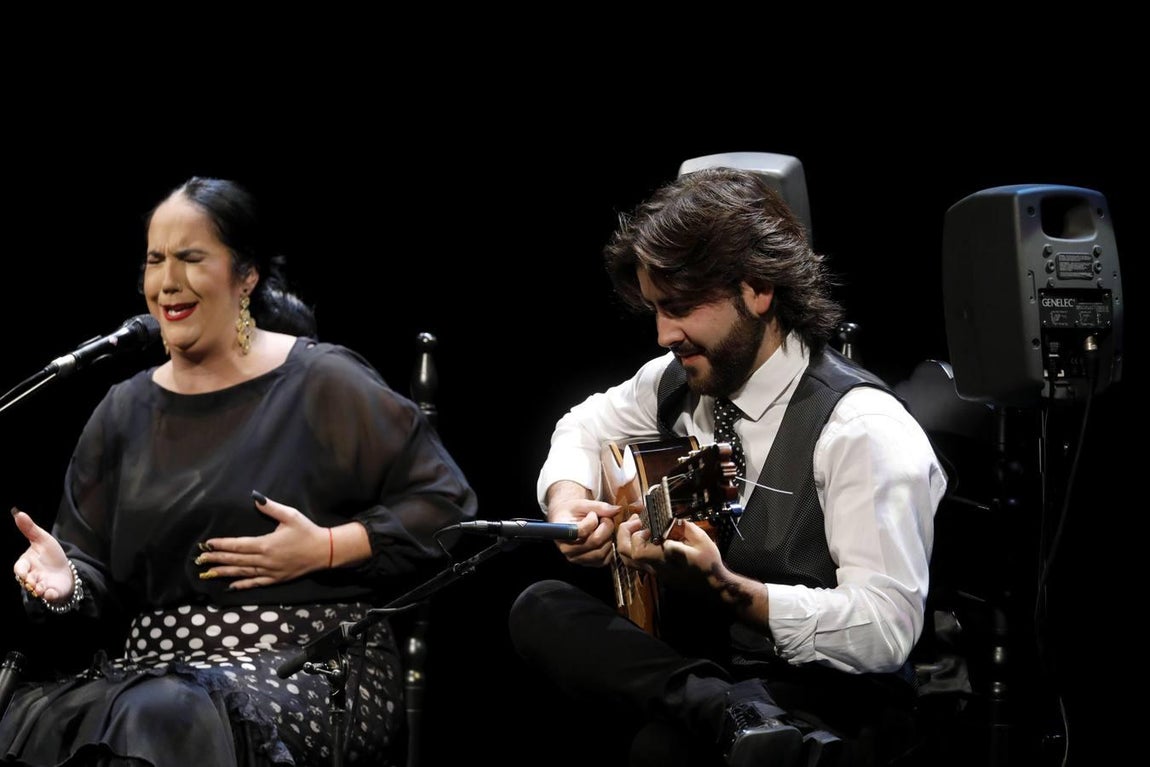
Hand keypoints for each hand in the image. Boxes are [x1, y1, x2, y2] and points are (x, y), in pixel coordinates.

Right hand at [11, 507, 72, 603]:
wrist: (65, 569)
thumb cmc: (50, 555)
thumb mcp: (41, 539)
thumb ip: (29, 529)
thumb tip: (18, 512)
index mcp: (27, 564)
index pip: (19, 568)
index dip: (21, 571)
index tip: (24, 573)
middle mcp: (32, 576)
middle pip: (26, 581)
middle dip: (30, 582)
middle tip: (34, 582)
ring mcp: (41, 585)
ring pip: (36, 590)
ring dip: (39, 589)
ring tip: (42, 588)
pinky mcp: (52, 592)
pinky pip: (49, 596)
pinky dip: (49, 595)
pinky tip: (51, 592)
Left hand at [195, 492, 326, 590]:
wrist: (324, 551)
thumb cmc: (307, 531)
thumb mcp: (290, 515)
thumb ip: (271, 507)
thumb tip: (255, 497)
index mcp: (266, 544)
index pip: (237, 545)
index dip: (221, 545)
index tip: (207, 544)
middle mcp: (264, 560)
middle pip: (236, 560)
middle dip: (216, 559)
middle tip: (200, 559)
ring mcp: (270, 571)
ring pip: (242, 572)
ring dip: (224, 572)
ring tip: (209, 573)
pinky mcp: (276, 579)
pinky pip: (255, 582)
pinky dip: (242, 584)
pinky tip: (231, 586)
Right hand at [545, 482, 624, 566]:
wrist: (568, 521)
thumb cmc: (573, 511)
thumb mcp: (583, 504)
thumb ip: (599, 506)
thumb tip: (618, 510)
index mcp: (561, 532)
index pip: (581, 531)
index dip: (593, 521)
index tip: (592, 513)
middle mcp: (566, 549)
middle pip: (595, 541)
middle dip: (606, 526)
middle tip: (605, 518)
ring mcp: (577, 559)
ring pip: (602, 551)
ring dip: (609, 537)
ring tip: (604, 528)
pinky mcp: (587, 564)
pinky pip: (605, 559)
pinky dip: (610, 547)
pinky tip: (605, 537)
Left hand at [619, 516, 721, 589]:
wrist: (713, 587)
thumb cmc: (708, 564)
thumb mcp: (701, 540)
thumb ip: (683, 527)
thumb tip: (670, 518)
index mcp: (664, 559)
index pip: (637, 551)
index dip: (636, 535)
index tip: (647, 525)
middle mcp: (654, 567)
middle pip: (626, 555)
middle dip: (624, 534)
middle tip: (636, 520)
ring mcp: (654, 571)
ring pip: (629, 559)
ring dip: (628, 540)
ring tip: (638, 526)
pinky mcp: (657, 572)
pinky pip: (637, 561)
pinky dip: (634, 546)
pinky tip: (647, 536)